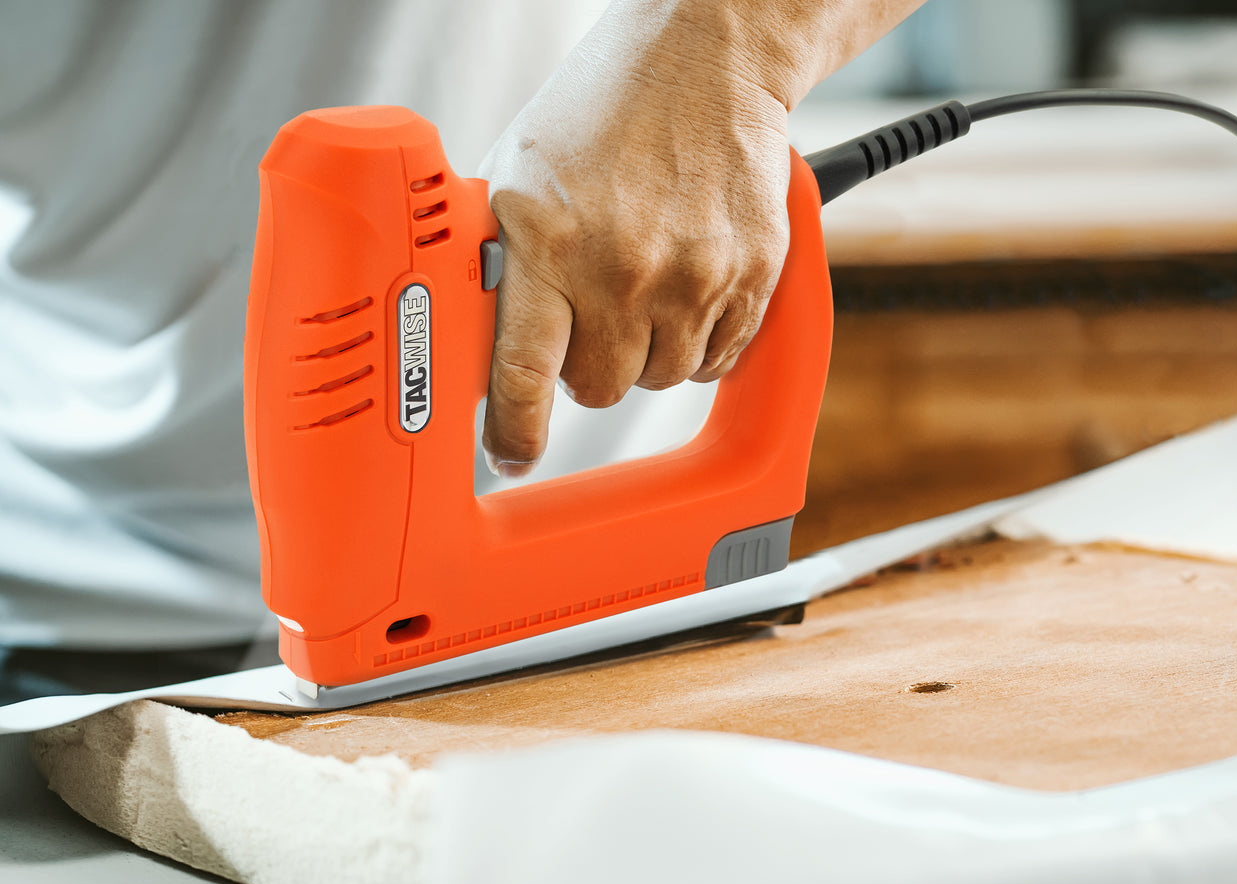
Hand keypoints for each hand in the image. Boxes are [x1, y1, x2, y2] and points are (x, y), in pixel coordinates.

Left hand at [478, 8, 791, 477]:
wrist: (706, 61)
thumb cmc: (603, 112)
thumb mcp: (517, 174)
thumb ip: (500, 264)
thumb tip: (468, 346)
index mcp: (548, 241)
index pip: (523, 375)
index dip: (515, 431)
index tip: (513, 453)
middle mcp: (622, 266)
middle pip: (597, 389)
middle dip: (584, 367)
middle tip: (585, 319)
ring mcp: (694, 276)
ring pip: (658, 380)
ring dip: (642, 354)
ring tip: (638, 286)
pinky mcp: (751, 276)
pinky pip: (715, 360)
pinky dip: (696, 342)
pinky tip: (683, 287)